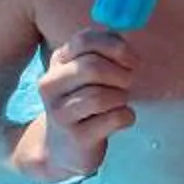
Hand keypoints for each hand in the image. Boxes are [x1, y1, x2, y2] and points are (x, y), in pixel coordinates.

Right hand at [24, 27, 138, 179]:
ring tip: (120, 102)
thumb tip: (125, 35)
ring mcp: (60, 113)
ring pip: (101, 96)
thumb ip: (103, 52)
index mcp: (58, 62)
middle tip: (128, 84)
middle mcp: (51, 85)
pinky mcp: (77, 137)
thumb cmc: (82, 104)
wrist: (60, 148)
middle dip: (120, 75)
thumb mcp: (85, 75)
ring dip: (121, 97)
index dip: (115, 47)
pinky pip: (113, 119)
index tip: (131, 60)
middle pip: (92, 68)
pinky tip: (122, 119)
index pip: (84, 41)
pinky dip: (126, 116)